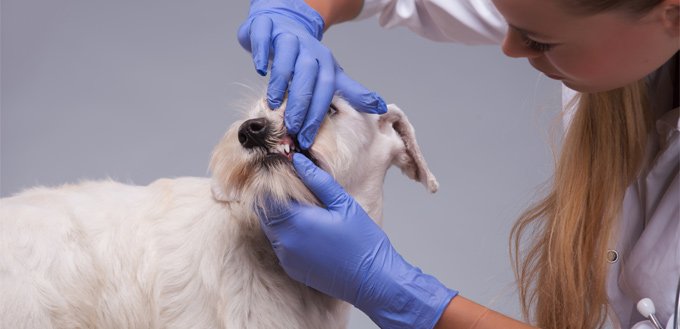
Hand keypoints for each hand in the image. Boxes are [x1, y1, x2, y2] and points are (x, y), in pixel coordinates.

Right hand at [237, 0, 386, 148]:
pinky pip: (263, 37)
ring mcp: (286, 36)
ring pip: (286, 57)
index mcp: (324, 62)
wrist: (284, 24)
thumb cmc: (305, 57)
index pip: (325, 89)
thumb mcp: (330, 74)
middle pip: (306, 75)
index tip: (307, 137)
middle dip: (299, 103)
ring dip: (279, 81)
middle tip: (291, 126)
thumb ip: (352, 92)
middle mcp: (307, 48)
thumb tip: (380, 106)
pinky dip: (261, 52)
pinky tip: (260, 70)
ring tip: (272, 103)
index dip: (317, 114)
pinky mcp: (265, 27)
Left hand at [258, 153, 456, 328]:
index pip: (266, 197)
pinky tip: (307, 228)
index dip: (271, 183)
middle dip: (273, 198)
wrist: (373, 280)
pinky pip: (280, 245)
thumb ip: (318, 180)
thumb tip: (298, 160)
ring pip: (270, 229)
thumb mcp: (343, 204)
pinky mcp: (292, 268)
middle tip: (292, 188)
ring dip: (279, 216)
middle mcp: (286, 242)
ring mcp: (287, 258)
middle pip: (264, 213)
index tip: (282, 173)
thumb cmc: (363, 242)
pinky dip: (287, 233)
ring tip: (302, 207)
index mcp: (297, 223)